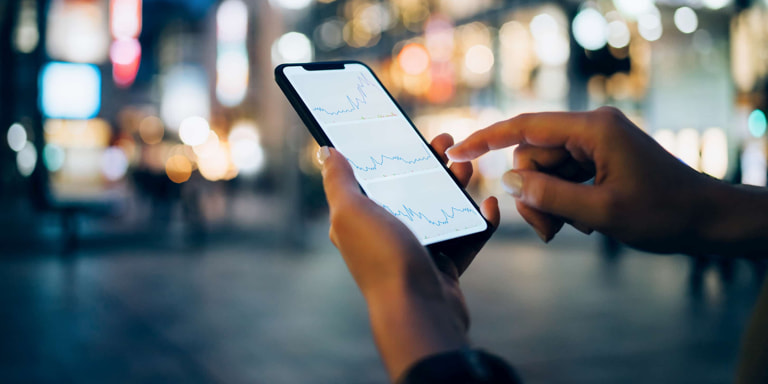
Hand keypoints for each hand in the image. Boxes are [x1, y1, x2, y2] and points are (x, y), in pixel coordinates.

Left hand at [318, 134, 499, 378]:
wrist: (419, 311)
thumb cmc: (382, 259)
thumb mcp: (351, 213)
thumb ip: (338, 181)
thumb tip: (326, 151)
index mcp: (359, 220)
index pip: (374, 177)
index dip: (391, 152)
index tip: (410, 131)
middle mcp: (386, 234)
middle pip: (411, 188)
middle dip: (430, 163)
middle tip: (448, 141)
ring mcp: (417, 250)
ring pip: (441, 208)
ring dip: (456, 185)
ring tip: (469, 167)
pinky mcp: (444, 266)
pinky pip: (466, 236)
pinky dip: (479, 220)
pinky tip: (489, 204)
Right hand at [447, 107, 752, 254]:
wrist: (706, 219)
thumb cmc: (662, 214)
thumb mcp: (600, 212)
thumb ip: (549, 195)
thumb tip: (508, 181)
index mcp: (593, 129)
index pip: (525, 127)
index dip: (486, 139)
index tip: (456, 151)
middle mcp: (591, 128)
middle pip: (532, 156)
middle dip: (533, 194)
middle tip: (549, 230)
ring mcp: (595, 142)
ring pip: (545, 170)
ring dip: (549, 202)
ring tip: (572, 229)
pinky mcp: (599, 157)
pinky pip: (562, 175)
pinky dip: (563, 200)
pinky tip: (584, 221)